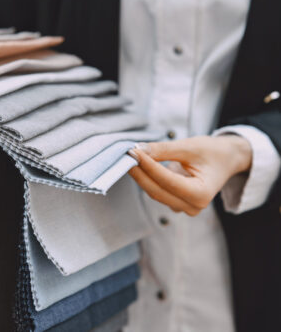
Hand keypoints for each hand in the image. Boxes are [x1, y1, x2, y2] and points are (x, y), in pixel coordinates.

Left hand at [128, 135, 251, 215]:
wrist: (226, 159)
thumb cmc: (213, 152)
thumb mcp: (190, 146)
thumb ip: (163, 150)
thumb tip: (139, 150)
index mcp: (201, 193)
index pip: (166, 180)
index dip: (147, 166)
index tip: (133, 152)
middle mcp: (193, 206)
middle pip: (156, 190)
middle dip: (139, 172)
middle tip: (126, 154)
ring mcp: (184, 207)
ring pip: (154, 191)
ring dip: (141, 175)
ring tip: (131, 157)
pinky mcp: (176, 202)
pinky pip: (157, 191)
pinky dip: (147, 178)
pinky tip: (140, 165)